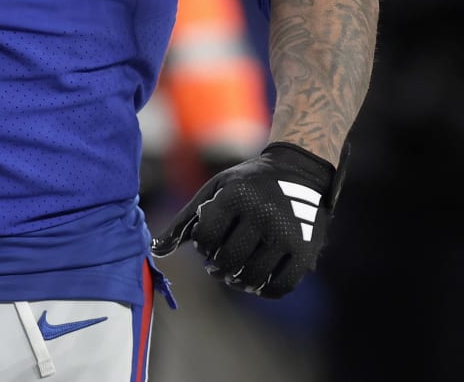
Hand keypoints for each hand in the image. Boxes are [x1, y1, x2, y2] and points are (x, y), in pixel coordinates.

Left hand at [151, 142, 342, 298]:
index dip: (202, 246)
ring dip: (239, 282)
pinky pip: (282, 285)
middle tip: (218, 267)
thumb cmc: (247, 183)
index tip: (207, 244)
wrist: (299, 172)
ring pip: (253, 276)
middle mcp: (262, 214)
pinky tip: (258, 284)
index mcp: (236, 196)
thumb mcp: (215, 190)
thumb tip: (156, 250)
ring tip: (235, 276)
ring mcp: (286, 233)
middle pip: (229, 260)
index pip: (206, 238)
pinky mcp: (306, 249)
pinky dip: (266, 291)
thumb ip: (186, 220)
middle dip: (218, 268)